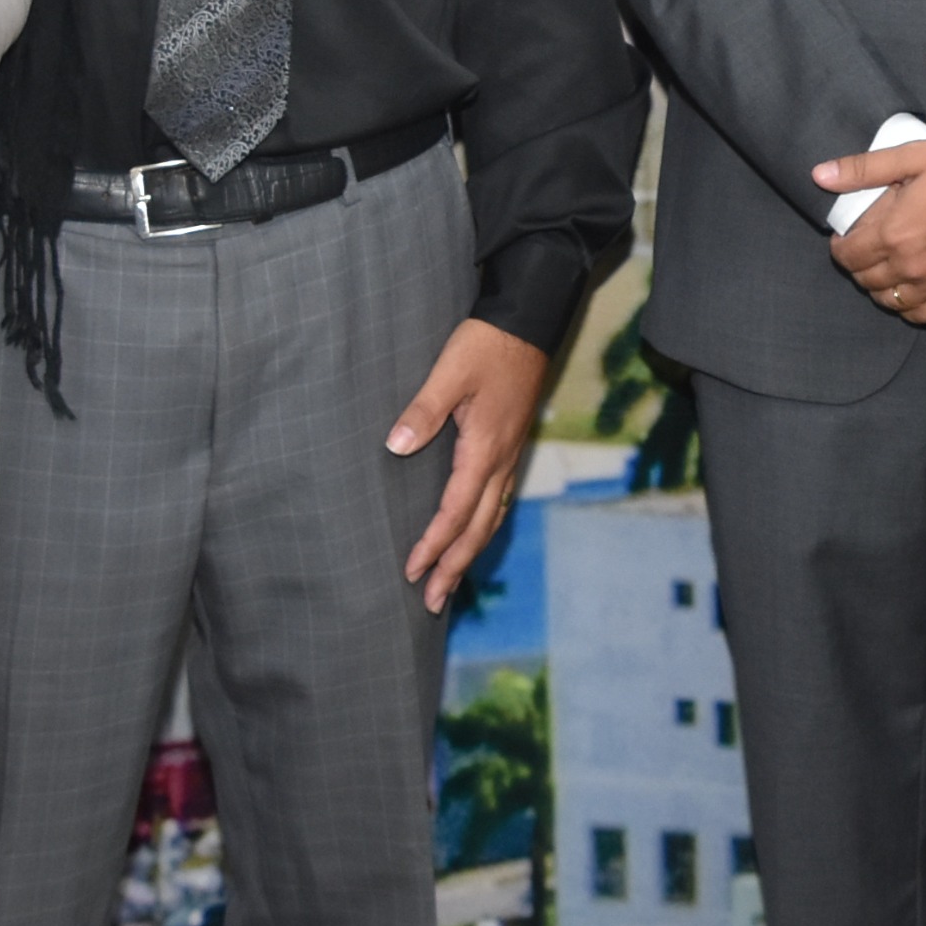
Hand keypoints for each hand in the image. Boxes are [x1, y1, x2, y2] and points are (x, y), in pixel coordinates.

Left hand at [389, 317, 552, 613]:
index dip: (433, 545)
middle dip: (455, 566)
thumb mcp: (451, 371)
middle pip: (478, 528)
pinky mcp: (510, 446)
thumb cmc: (486, 345)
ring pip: (491, 518)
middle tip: (433, 601)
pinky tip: (474, 533)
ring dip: (470, 553)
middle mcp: (501, 461)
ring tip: (452, 581)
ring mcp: (509, 455)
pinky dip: (483, 527)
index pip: (455, 512)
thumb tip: (397, 445)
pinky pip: (498, 501)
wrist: (528, 323)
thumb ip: (424, 408)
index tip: (412, 571)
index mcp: (484, 450)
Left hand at [817, 140, 925, 325]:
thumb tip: (820, 174)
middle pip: (867, 281)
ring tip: (885, 272)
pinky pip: (924, 316)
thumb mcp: (916, 156)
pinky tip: (911, 293)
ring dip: (881, 289)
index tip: (845, 239)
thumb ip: (864, 169)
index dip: (841, 247)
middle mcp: (912, 266)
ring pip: (892, 302)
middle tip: (864, 252)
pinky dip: (909, 307)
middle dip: (858, 267)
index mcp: (895, 232)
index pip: (848, 255)